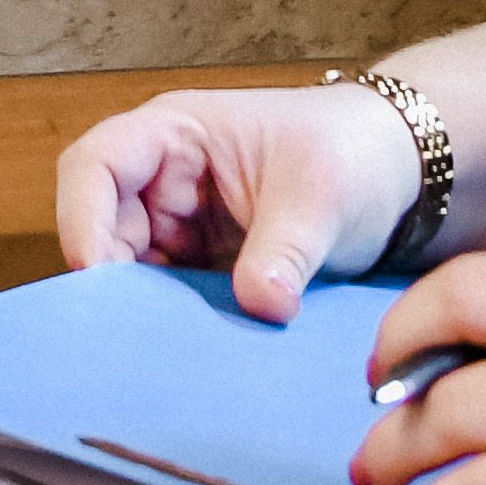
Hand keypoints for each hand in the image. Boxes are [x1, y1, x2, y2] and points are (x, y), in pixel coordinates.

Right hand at [58, 78, 420, 316]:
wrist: (402, 175)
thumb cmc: (354, 153)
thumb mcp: (321, 195)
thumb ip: (286, 250)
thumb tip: (260, 304)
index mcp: (176, 133)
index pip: (97, 165)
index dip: (82, 217)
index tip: (96, 276)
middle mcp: (163, 177)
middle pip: (102, 226)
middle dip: (112, 278)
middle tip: (130, 332)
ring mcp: (181, 223)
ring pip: (130, 270)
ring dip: (142, 307)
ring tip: (161, 349)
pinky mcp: (203, 264)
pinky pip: (169, 296)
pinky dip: (174, 322)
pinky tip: (189, 351)